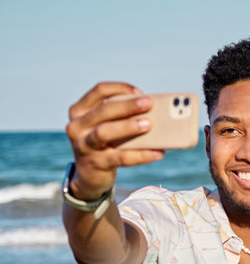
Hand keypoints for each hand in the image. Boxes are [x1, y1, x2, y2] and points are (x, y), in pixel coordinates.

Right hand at [65, 82, 166, 199]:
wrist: (90, 175)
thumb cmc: (105, 143)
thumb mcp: (107, 126)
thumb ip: (121, 117)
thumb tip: (155, 112)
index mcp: (80, 111)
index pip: (99, 91)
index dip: (120, 88)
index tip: (139, 92)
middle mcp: (77, 126)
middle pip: (103, 111)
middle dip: (127, 106)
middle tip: (148, 103)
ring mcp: (83, 145)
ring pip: (105, 132)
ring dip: (128, 126)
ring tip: (149, 124)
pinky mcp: (96, 163)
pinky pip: (121, 158)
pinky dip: (142, 155)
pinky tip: (158, 152)